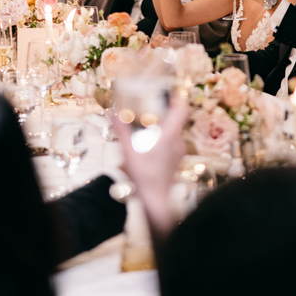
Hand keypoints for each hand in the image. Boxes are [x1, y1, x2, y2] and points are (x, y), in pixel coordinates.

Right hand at [117, 99, 187, 237]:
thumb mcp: (129, 152)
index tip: (168, 93)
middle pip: (176, 120)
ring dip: (163, 127)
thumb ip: (122, 131)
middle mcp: (178, 142)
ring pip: (174, 132)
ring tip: (148, 126)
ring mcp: (179, 152)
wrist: (156, 201)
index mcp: (170, 136)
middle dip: (164, 113)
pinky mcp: (177, 160)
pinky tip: (150, 145)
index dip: (177, 99)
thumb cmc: (144, 178)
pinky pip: (173, 143)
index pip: (181, 110)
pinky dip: (164, 139)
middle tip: (149, 109)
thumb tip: (113, 113)